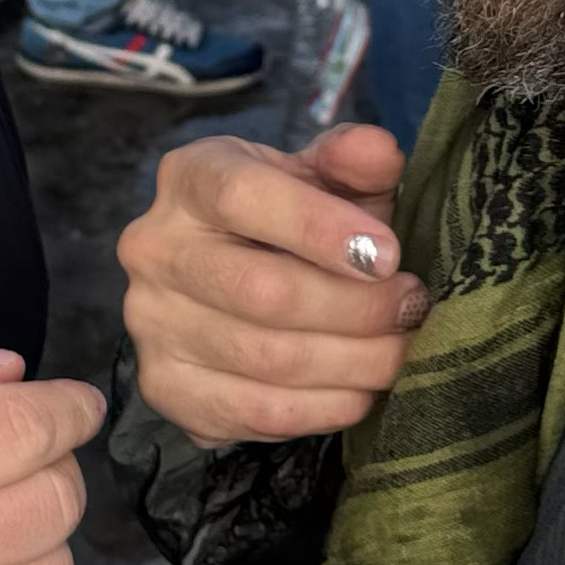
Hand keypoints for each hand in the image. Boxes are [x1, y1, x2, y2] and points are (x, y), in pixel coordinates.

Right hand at [119, 123, 422, 447]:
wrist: (234, 269)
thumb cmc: (290, 219)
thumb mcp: (321, 175)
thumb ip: (351, 160)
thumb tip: (378, 152)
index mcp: (189, 179)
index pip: (242, 197)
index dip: (321, 228)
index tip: (391, 256)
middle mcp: (154, 249)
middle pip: (262, 291)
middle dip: (357, 308)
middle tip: (412, 307)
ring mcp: (152, 324)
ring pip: (267, 359)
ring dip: (354, 362)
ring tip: (399, 349)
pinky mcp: (167, 387)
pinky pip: (257, 412)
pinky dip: (324, 408)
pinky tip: (360, 390)